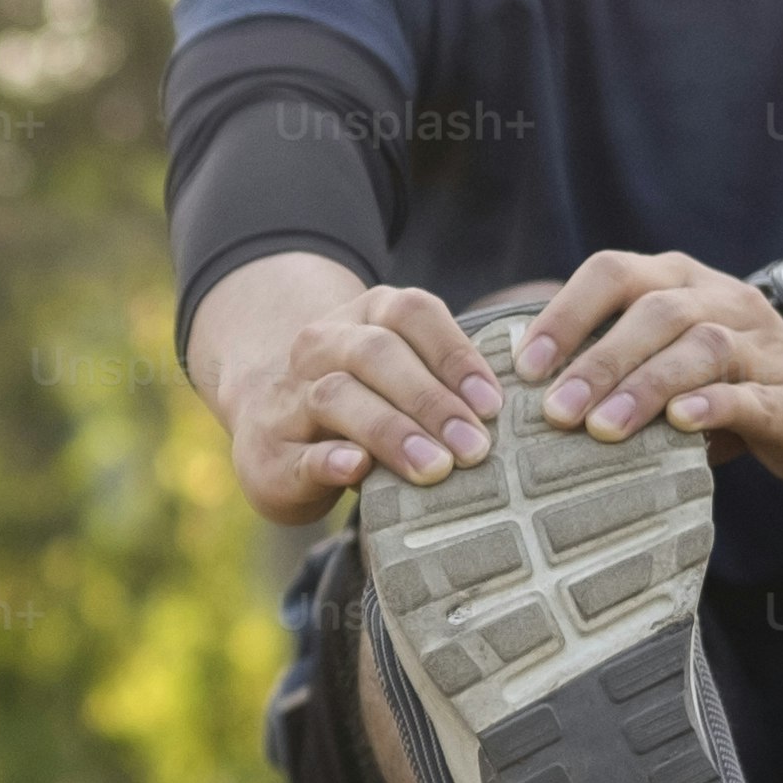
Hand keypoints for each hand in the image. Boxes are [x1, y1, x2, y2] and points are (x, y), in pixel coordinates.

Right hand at [211, 275, 512, 523]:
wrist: (265, 421)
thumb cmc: (364, 404)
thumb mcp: (399, 377)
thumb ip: (445, 384)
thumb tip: (518, 412)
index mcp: (364, 318)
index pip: (411, 314)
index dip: (454, 354)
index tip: (493, 403)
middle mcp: (321, 346)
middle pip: (375, 354)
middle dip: (431, 400)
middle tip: (475, 447)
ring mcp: (288, 396)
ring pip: (336, 396)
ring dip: (391, 431)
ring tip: (435, 468)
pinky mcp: (266, 452)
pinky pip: (297, 451)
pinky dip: (328, 458)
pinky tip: (356, 468)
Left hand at [513, 248, 782, 482]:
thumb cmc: (722, 377)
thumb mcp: (666, 353)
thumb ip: (611, 362)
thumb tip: (525, 397)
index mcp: (680, 281)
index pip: (615, 273)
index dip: (566, 313)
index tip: (525, 366)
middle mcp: (723, 301)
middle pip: (655, 313)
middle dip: (599, 361)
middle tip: (555, 412)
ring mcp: (764, 345)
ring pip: (701, 347)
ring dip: (646, 387)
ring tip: (604, 429)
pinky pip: (750, 393)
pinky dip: (712, 406)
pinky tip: (680, 425)